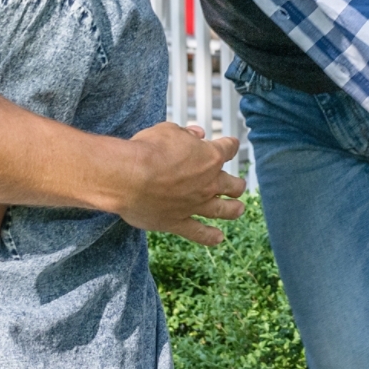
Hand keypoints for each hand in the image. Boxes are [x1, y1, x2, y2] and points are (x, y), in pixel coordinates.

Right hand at [116, 124, 245, 244]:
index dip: (230, 145)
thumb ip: (185, 134)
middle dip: (237, 185)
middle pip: (232, 185)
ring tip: (239, 210)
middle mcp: (208, 183)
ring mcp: (195, 205)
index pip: (228, 149)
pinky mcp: (178, 222)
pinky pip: (198, 232)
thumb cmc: (147, 150)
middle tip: (238, 186)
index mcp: (209, 157)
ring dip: (233, 210)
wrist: (129, 177)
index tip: (230, 145)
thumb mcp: (168, 131)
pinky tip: (218, 238)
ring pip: (222, 210)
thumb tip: (196, 134)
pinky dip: (209, 236)